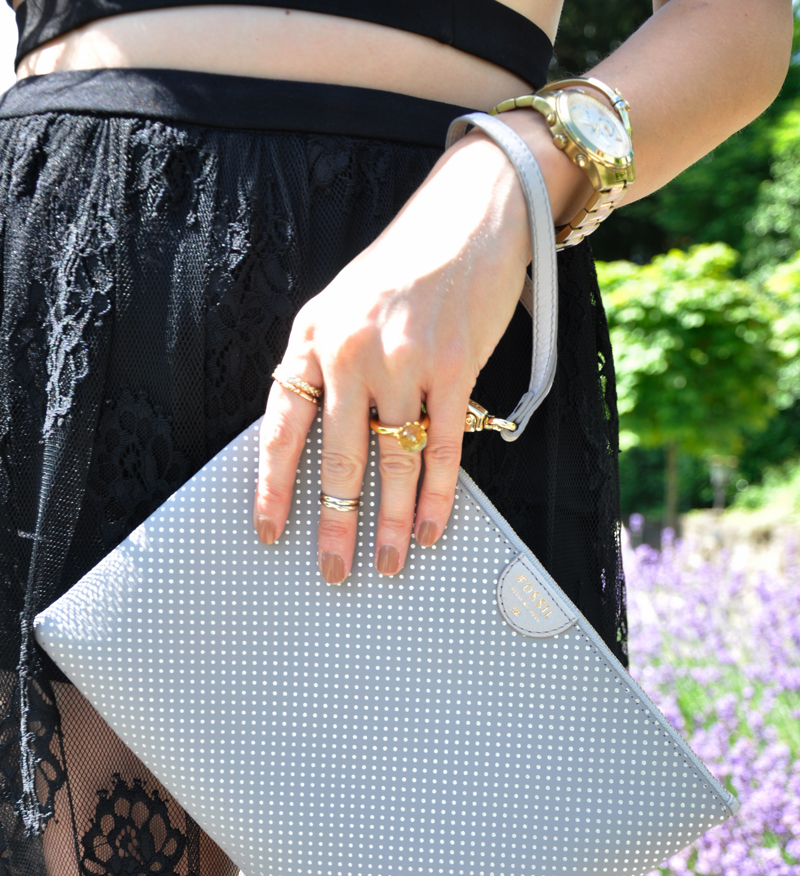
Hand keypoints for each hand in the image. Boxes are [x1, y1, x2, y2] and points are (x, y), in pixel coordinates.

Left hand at [253, 118, 583, 582]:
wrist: (466, 218)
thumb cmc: (400, 270)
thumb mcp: (339, 307)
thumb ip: (321, 366)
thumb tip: (310, 441)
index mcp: (313, 338)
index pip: (282, 427)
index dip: (274, 487)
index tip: (270, 533)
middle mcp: (351, 352)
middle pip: (338, 459)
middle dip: (335, 523)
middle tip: (333, 570)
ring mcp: (405, 360)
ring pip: (392, 462)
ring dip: (388, 522)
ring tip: (385, 563)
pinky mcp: (454, 368)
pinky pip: (442, 448)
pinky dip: (436, 495)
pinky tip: (429, 527)